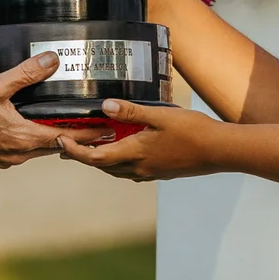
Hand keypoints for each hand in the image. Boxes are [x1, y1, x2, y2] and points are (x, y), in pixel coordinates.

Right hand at [0, 52, 106, 167]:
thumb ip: (26, 73)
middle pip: (56, 146)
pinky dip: (34, 142)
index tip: (107, 129)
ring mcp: (6, 159)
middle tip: (96, 127)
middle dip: (77, 137)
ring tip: (69, 127)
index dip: (88, 133)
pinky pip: (23, 151)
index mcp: (23, 137)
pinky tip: (32, 130)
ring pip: (39, 149)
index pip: (66, 137)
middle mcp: (18, 154)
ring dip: (54, 139)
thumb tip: (52, 60)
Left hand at [58, 98, 226, 181]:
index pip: (95, 157)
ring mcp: (150, 172)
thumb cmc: (192, 131)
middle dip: (83, 155)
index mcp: (135, 153)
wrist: (220, 151)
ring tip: (90, 146)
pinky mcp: (160, 172)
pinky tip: (123, 150)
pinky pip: (131, 170)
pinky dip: (118, 161)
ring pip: (116, 169)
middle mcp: (139, 168)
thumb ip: (132, 111)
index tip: (59, 141)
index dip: (74, 151)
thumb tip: (105, 107)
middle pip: (102, 166)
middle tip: (67, 143)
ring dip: (100, 159)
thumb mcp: (160, 115)